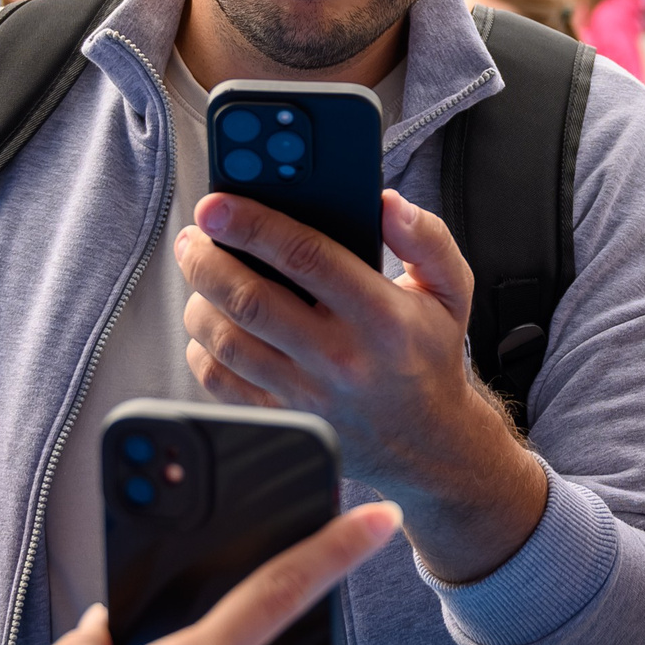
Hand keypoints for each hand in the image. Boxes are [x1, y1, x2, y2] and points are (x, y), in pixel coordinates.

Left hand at [176, 190, 546, 582]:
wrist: (428, 442)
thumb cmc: (429, 353)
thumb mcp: (450, 289)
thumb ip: (426, 237)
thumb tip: (386, 202)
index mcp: (381, 315)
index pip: (305, 257)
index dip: (254, 224)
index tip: (218, 204)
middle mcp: (340, 357)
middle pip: (249, 299)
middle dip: (207, 259)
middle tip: (194, 235)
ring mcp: (307, 394)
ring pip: (226, 341)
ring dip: (199, 300)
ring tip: (202, 274)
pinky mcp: (283, 419)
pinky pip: (220, 382)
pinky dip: (203, 347)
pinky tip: (212, 323)